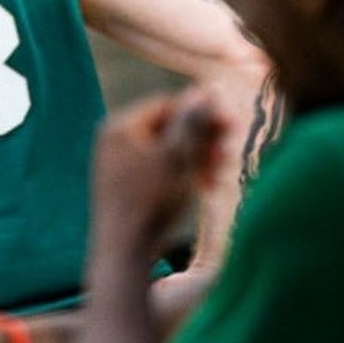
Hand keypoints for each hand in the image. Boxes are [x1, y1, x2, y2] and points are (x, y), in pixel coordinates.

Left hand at [93, 89, 225, 254]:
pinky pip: (157, 168)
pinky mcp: (124, 184)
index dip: (201, 114)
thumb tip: (204, 90)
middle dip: (200, 139)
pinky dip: (180, 173)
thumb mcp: (179, 159)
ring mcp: (116, 163)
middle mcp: (112, 140)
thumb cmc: (151, 203)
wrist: (123, 252)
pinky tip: (203, 186)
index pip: (168, 104)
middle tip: (227, 155)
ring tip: (217, 175)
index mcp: (120, 127)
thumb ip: (192, 124)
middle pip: (167, 127)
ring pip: (166, 150)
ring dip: (195, 158)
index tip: (230, 128)